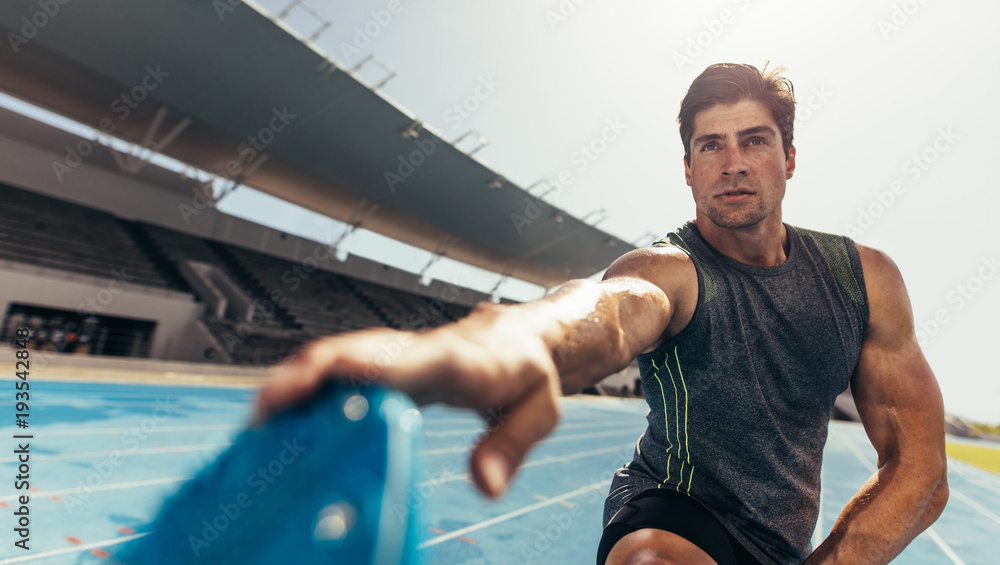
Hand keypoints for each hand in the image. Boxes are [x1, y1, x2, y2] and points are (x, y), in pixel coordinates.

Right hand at [253, 312, 561, 497]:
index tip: (334, 371)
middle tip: (271, 403)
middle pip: (360, 352)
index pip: (414, 360)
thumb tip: (486, 486)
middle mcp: (420, 350)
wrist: (515, 337)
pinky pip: (340, 368)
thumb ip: (512, 444)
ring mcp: (397, 354)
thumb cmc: (525, 373)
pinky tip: (279, 414)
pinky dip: (307, 385)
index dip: (373, 364)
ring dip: (299, 378)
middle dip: (313, 373)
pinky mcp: (383, 362)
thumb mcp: (540, 409)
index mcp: (461, 359)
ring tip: (260, 415)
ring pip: (340, 355)